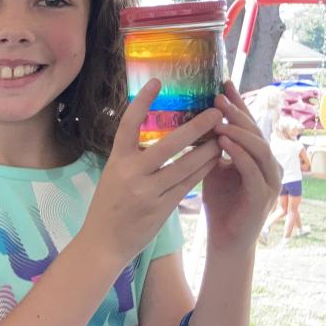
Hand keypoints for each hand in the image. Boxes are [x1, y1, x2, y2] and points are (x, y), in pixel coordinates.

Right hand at [82, 80, 223, 263]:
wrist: (103, 243)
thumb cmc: (109, 206)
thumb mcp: (113, 176)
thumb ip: (132, 157)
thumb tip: (155, 135)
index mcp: (116, 161)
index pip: (128, 125)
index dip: (142, 102)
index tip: (157, 82)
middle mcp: (131, 173)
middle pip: (169, 144)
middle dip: (196, 127)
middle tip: (215, 112)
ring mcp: (147, 192)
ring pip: (185, 165)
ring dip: (208, 150)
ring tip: (223, 136)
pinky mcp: (161, 208)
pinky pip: (188, 184)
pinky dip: (203, 170)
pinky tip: (214, 160)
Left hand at [201, 81, 281, 250]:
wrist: (226, 240)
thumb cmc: (219, 203)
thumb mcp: (212, 168)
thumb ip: (209, 147)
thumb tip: (189, 121)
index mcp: (255, 155)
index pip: (246, 124)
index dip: (236, 103)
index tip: (221, 83)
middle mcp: (267, 164)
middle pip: (254, 130)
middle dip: (236, 111)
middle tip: (218, 94)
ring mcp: (269, 180)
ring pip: (258, 147)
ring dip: (238, 130)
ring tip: (219, 116)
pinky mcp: (263, 196)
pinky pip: (253, 169)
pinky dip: (239, 154)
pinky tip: (224, 142)